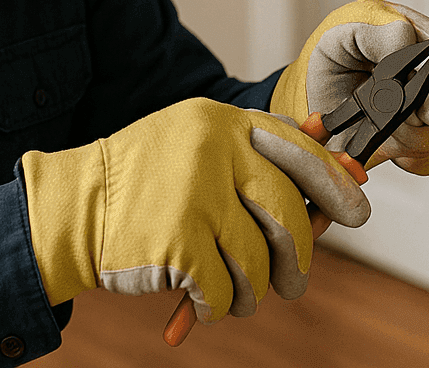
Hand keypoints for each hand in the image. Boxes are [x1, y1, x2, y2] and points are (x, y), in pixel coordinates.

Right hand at [21, 97, 369, 323]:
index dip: (333, 182)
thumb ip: (257, 149)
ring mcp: (195, 198)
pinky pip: (223, 289)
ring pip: (258, 260)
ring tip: (238, 296)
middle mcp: (213, 152)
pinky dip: (218, 306)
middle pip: (288, 211)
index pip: (298, 150)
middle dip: (298, 255)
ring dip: (253, 290)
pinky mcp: (178, 244)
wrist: (72, 207)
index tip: (356, 211)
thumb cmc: (144, 180)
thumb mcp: (197, 143)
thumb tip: (338, 157)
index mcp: (221, 123)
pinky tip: (204, 303)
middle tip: (295, 281)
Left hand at [270, 0, 428, 174]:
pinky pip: (426, 161)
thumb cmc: (332, 54)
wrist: (310, 94)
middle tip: (401, 107)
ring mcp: (421, 113)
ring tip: (377, 120)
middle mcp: (427, 78)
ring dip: (409, 133)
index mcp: (418, 41)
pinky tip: (380, 144)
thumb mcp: (343, 34)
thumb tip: (406, 37)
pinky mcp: (410, 144)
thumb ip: (375, 33)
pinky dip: (402, 157)